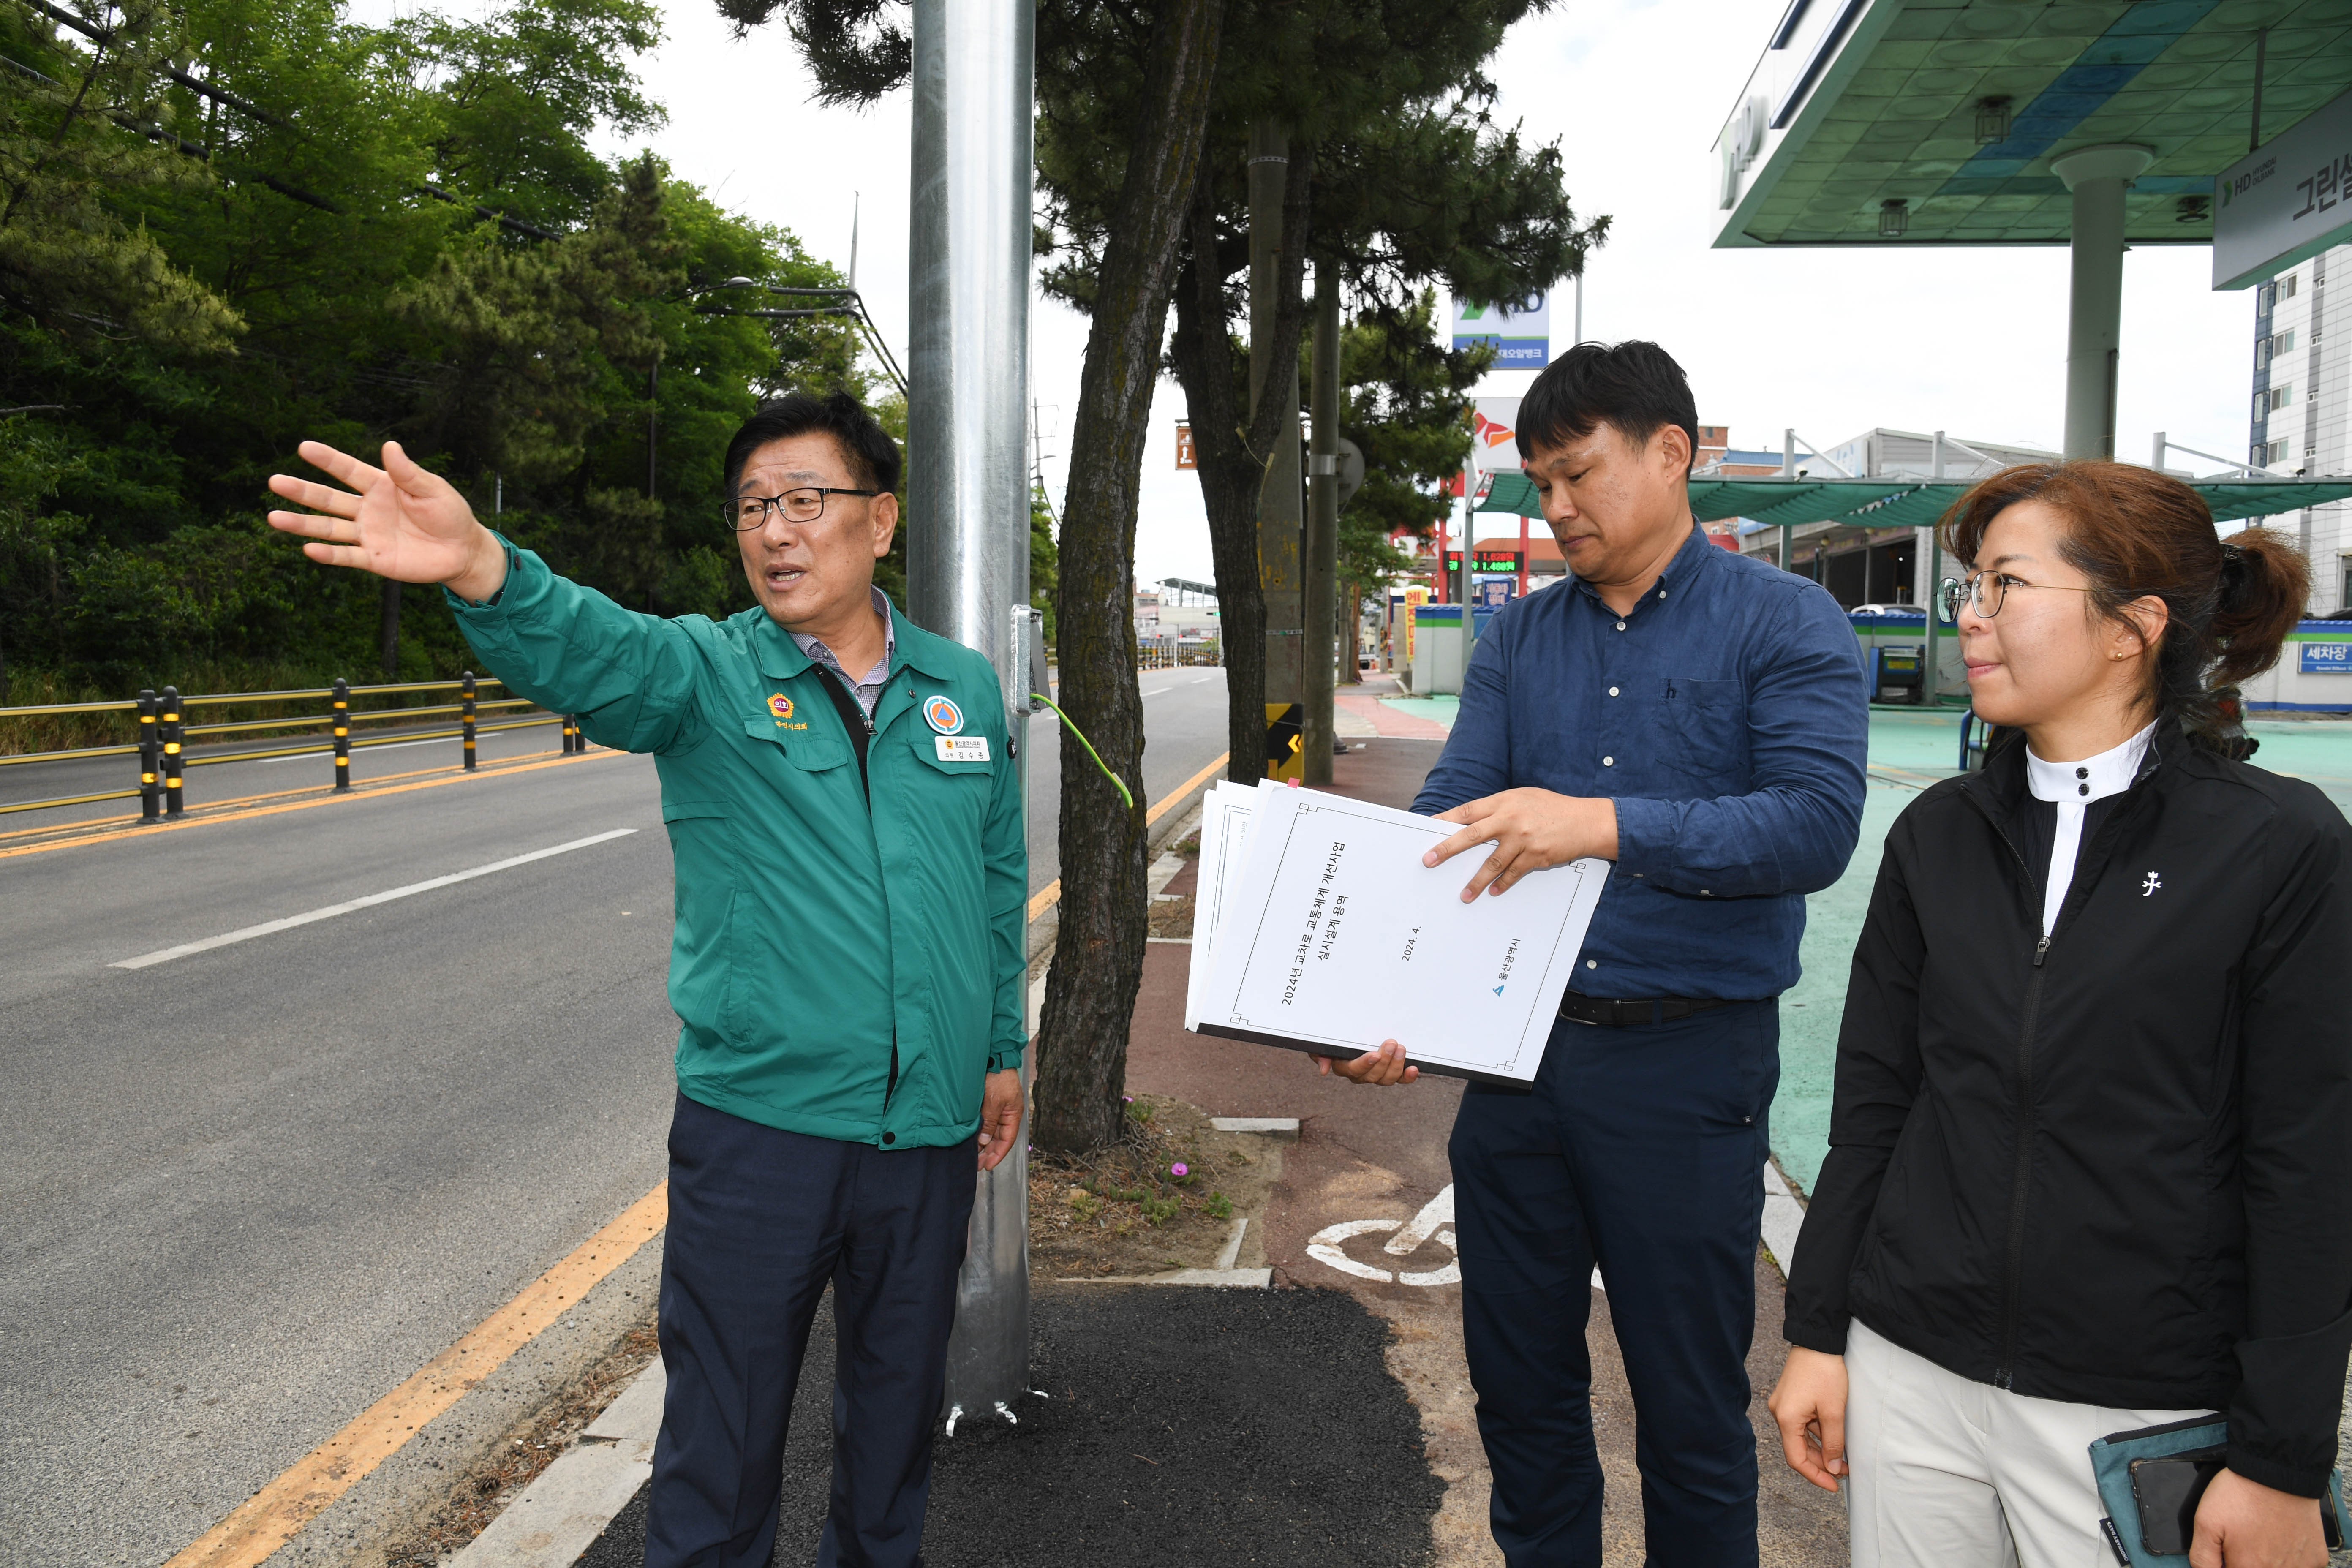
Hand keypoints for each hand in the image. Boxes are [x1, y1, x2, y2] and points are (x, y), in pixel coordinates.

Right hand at [267, 439, 507, 600]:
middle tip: (274, 481)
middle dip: (302, 491)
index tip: (304, 447)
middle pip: (329, 499)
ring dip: (302, 524)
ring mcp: (367, 534)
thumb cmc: (449, 514)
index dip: (327, 459)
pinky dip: (328, 554)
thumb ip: (408, 472)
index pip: (348, 469)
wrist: (463, 550)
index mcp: (381, 485)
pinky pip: (347, 556)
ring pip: (329, 528)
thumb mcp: (433, 489)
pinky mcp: (373, 559)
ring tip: (274, 517)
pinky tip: (308, 549)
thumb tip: (390, 446)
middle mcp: (367, 509)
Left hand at [975, 1068, 1024, 1170]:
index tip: (987, 1165)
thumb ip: (989, 1123)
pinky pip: (986, 1123)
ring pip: (992, 1132)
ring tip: (973, 1155)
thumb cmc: (998, 1078)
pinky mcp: (989, 1104)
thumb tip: (985, 1141)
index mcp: (1013, 1115)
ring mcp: (998, 1110)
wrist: (994, 1057)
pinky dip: (980, 1133)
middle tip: (977, 1164)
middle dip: (989, 1152)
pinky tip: (973, 1139)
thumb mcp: (993, 1102)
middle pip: (999, 1139)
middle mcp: (1007, 1114)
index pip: (1007, 1140)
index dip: (998, 1154)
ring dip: (984, 1144)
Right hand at [1309, 1038, 1418, 1085]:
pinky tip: (1413, 1069)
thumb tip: (1324, 1069)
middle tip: (1391, 1043)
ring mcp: (1376, 1075)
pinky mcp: (1389, 1073)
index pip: (1354, 1070)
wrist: (1347, 1037)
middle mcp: (1360, 1075)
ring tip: (1401, 1048)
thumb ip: (1321, 1055)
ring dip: (1396, 1065)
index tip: (1374, 1054)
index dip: (1365, 1064)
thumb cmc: (1334, 1041)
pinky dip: (1408, 1076)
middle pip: (1373, 1076)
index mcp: (1344, 1068)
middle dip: (1384, 1060)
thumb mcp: (1323, 1045)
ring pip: (1387, 1079)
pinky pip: (1400, 1080)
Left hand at [1424, 788, 1617, 900]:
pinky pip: (1513, 874)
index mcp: (1504, 802)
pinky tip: (1493, 892)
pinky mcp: (1535, 856)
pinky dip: (1502, 884)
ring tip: (1464, 895)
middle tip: (1429, 860)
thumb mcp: (1523, 798)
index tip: (1428, 828)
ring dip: (1476, 881)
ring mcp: (1522, 839)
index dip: (1446, 819)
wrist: (1585, 821)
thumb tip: (1472, 822)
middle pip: (1472, 835)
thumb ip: (1499, 808)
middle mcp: (1510, 819)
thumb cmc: (1552, 808)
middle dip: (1447, 848)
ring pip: (1492, 863)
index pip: (1468, 811)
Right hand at [1767, 1346, 1847, 1491]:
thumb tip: (1833, 1468)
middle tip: (1845, 1472)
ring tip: (1843, 1456)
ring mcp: (1783, 1405)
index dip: (1815, 1476)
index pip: (1796, 1459)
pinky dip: (1817, 1434)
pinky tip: (1833, 1437)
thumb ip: (1833, 1442)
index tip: (1834, 1485)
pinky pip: (1801, 1424)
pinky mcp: (1789, 1399)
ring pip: (1800, 1437)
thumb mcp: (1834, 1411)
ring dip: (1820, 1449)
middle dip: (1821, 1463)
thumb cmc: (1825, 1372)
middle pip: (1797, 1449)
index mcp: (1786, 1418)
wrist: (1817, 1340)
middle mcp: (1779, 1413)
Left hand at [2190, 1468, 2328, 1567]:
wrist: (2276, 1471)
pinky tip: (2281, 1538)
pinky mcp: (2316, 1558)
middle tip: (2245, 1539)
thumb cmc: (2240, 1494)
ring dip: (2268, 1560)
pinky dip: (2290, 1557)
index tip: (2227, 1551)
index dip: (2228, 1562)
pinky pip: (2300, 1566)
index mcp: (2248, 1567)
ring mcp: (2299, 1566)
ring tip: (2261, 1536)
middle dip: (2247, 1560)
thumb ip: (2203, 1557)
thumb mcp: (2205, 1522)